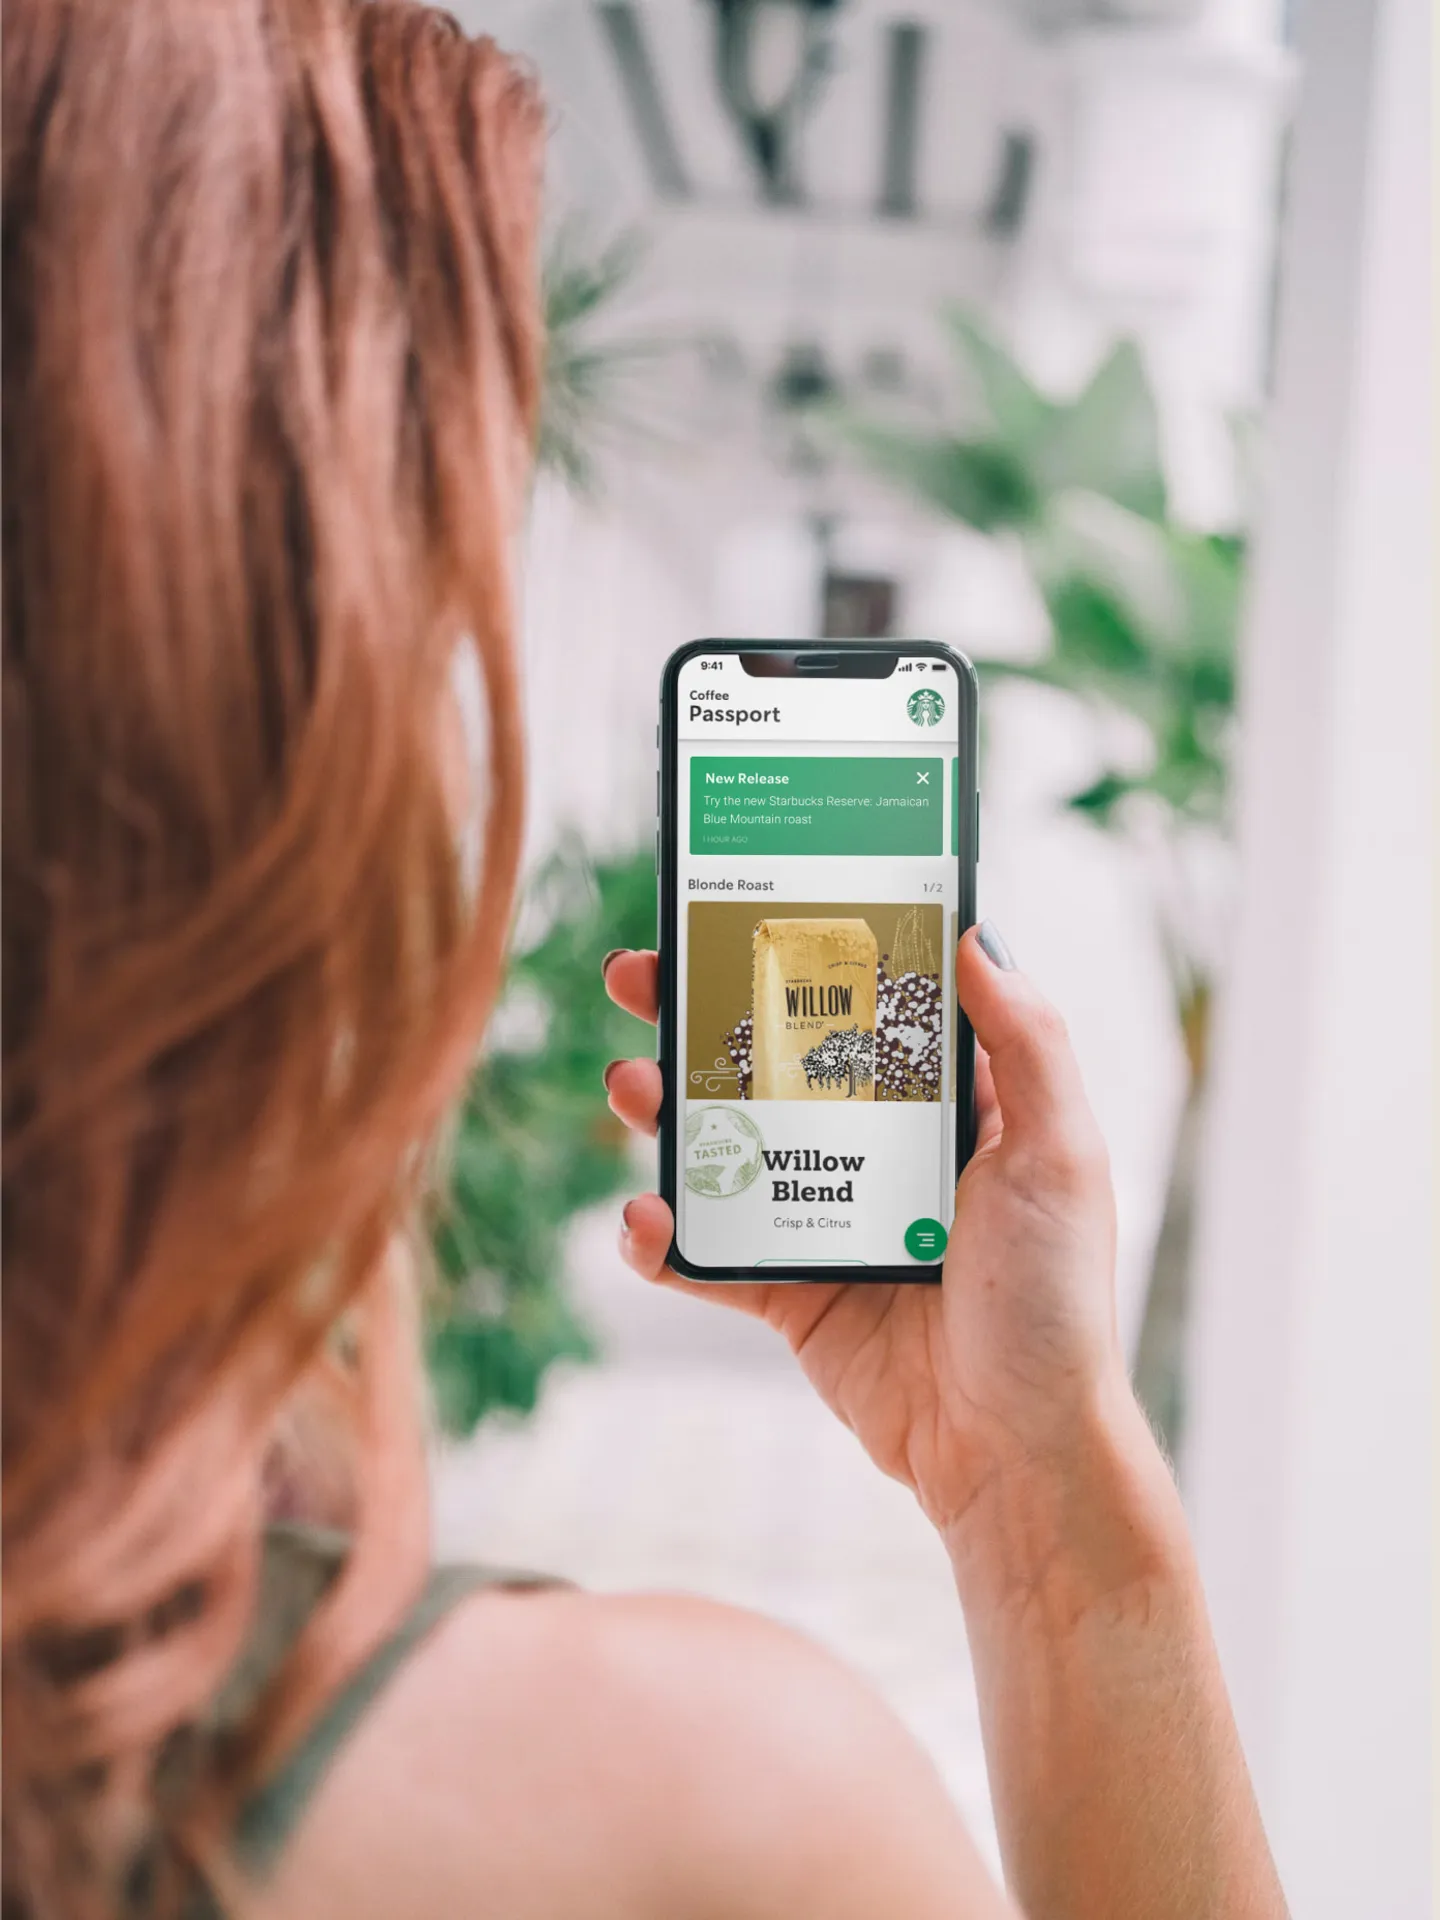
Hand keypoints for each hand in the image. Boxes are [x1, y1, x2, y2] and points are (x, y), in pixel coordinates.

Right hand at [602, 925, 1128, 1539]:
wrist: (1014, 1453)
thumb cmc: (1054, 1304)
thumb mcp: (1057, 1155)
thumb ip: (1026, 1042)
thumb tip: (977, 933)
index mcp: (949, 1106)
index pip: (866, 1004)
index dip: (806, 953)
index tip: (747, 906)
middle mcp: (880, 1149)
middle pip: (774, 1060)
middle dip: (699, 1014)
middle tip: (637, 975)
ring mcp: (827, 1218)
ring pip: (727, 1143)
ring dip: (665, 1110)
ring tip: (629, 1087)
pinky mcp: (790, 1291)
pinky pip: (709, 1253)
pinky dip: (663, 1235)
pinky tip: (644, 1216)